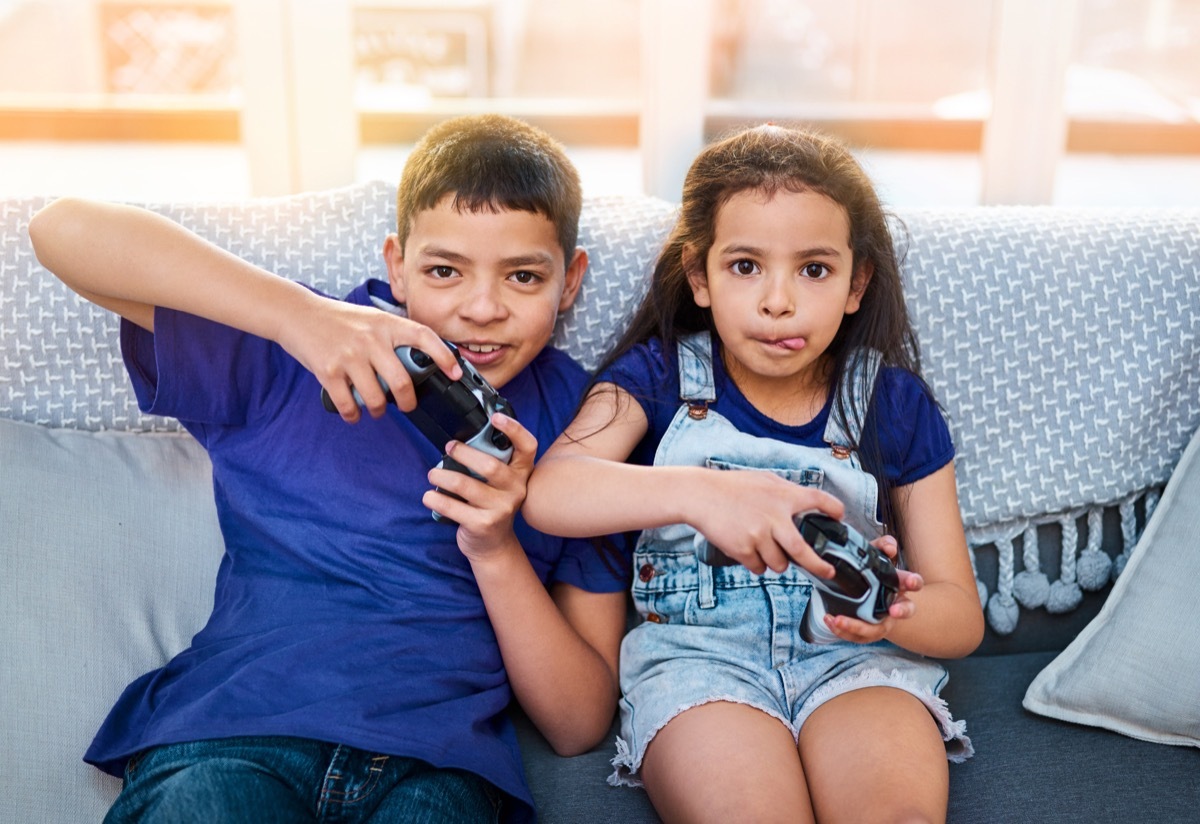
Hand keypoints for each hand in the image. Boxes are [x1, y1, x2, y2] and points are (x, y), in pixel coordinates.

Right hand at [278, 295, 459, 421]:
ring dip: (378, 411)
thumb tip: (418, 363)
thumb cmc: (338, 319)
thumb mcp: (371, 318)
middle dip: (408, 402)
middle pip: (401, 382)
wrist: (297, 314)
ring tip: (376, 409)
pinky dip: (353, 414)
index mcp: (385, 324)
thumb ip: (392, 336)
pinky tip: (354, 413)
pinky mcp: (328, 371)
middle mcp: (370, 339)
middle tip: (408, 406)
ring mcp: (349, 356)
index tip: (455, 373)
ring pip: (375, 398)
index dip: (444, 356)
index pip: (423, 336)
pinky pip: (348, 404)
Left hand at [424, 412, 534, 559]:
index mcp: (521, 473)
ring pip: (466, 485)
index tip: (495, 417)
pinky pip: (453, 507)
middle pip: (490, 466)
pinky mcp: (483, 524)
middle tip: (448, 448)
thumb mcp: (498, 483)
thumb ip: (490, 462)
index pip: (527, 446)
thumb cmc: (490, 505)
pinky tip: (429, 495)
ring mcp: (501, 509)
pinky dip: (436, 498)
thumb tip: (458, 441)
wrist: (493, 545)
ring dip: (443, 476)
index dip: (514, 429)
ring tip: (432, 473)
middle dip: (464, 453)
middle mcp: (516, 489)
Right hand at [688, 469, 843, 578]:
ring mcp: (758, 535)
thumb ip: (785, 493)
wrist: (700, 495)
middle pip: (803, 552)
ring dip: (776, 561)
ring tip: (764, 547)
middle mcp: (774, 517)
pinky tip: (746, 548)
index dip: (834, 509)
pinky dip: (755, 563)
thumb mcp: (763, 481)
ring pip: (779, 564)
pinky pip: (758, 567)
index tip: (840, 518)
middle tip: (828, 573)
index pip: (818, 500)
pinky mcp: (743, 549)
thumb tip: (805, 506)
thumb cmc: (731, 487)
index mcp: (783, 496)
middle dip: (818, 567)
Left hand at [820, 534, 924, 643]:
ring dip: (858, 626)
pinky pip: (856, 636)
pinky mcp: (865, 632)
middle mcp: (893, 606)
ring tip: (839, 620)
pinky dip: (842, 630)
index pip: (913, 583)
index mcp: (898, 586)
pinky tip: (830, 620)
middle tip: (894, 610)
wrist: (850, 593)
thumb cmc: (867, 574)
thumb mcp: (871, 556)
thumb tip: (889, 546)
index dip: (914, 582)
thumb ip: (881, 546)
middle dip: (902, 612)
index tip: (911, 582)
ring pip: (876, 630)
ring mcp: (880, 621)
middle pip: (905, 611)